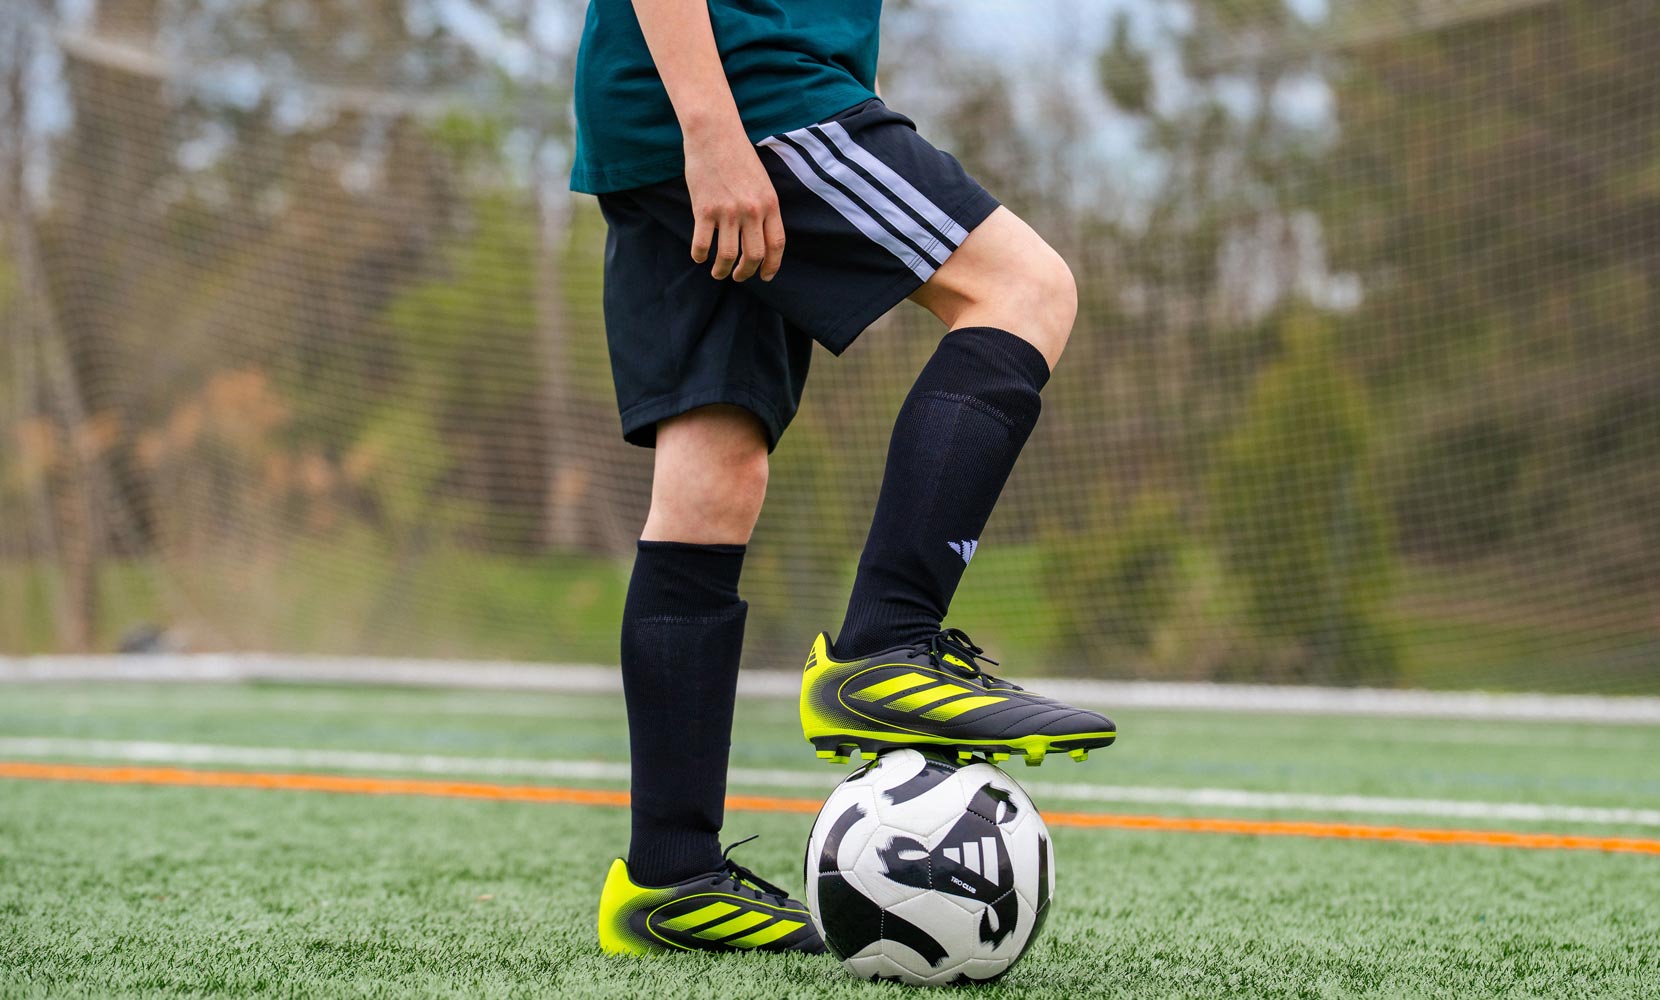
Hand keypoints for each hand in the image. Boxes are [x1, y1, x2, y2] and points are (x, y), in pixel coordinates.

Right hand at [683, 124, 785, 281]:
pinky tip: (700, 256)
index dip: (772, 265)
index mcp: (770, 204)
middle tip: (738, 277)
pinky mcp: (703, 210)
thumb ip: (764, 209)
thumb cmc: (738, 156)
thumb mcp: (762, 182)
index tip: (766, 276)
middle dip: (746, 273)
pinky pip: (702, 244)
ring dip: (722, 270)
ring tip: (718, 272)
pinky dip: (700, 256)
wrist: (714, 134)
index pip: (776, 245)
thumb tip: (762, 237)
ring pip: (728, 256)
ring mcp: (727, 211)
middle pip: (754, 255)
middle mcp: (751, 211)